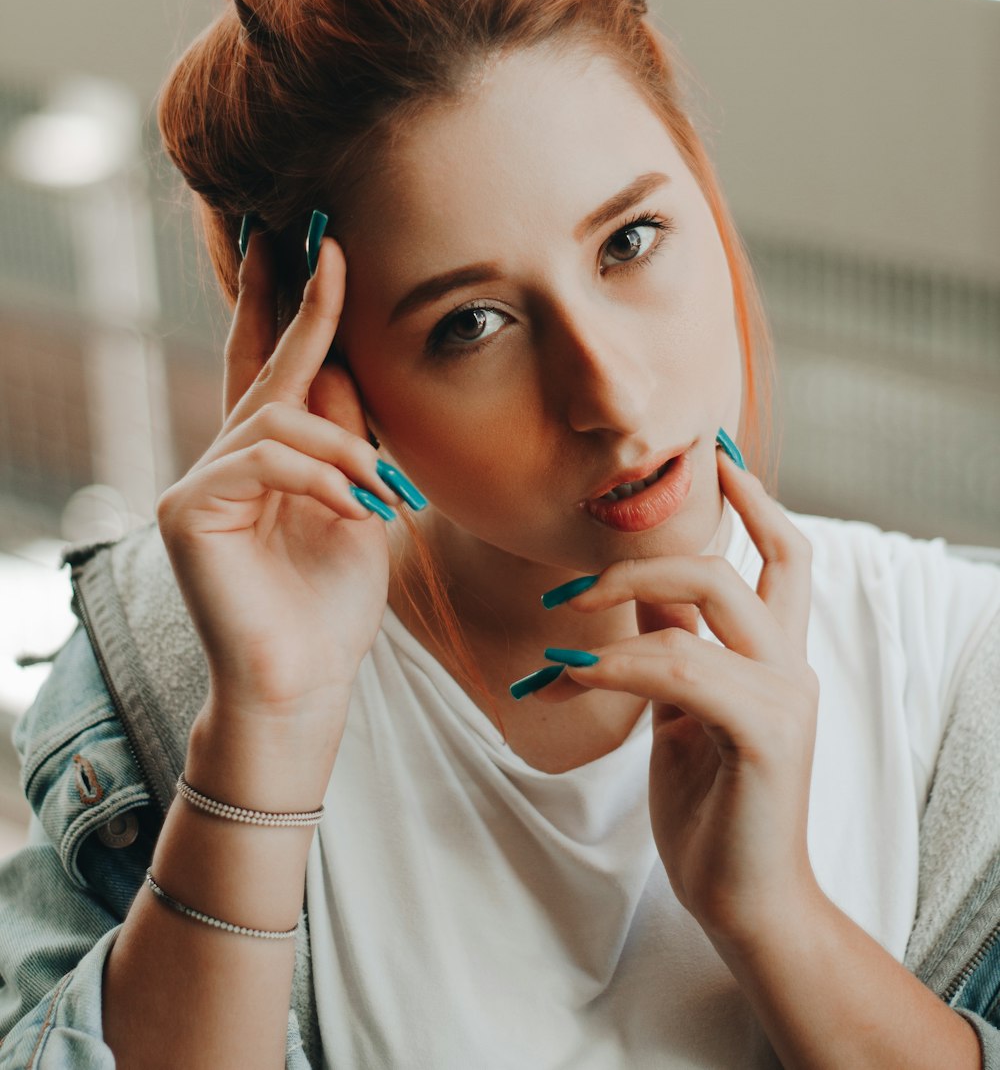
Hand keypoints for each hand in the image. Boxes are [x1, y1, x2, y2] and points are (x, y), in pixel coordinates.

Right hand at [156, 228, 406, 732]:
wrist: (306, 680)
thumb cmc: (333, 603)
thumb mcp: (359, 499)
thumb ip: (348, 432)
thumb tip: (345, 356)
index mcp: (272, 458)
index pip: (278, 366)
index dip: (296, 307)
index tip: (320, 247)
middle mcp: (230, 459)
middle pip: (263, 365)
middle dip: (295, 303)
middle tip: (317, 239)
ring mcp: (201, 482)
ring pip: (278, 418)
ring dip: (344, 450)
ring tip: (379, 496)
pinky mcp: (189, 509)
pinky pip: (263, 459)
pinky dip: (319, 479)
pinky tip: (352, 512)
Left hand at [535, 447, 817, 945]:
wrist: (743, 902)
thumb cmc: (712, 807)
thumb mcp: (683, 710)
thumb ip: (674, 644)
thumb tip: (637, 587)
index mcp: (776, 656)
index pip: (787, 556)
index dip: (758, 502)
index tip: (720, 459)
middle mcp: (789, 667)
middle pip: (731, 567)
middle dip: (645, 558)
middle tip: (570, 591)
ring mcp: (784, 698)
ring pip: (703, 606)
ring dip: (616, 615)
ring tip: (559, 647)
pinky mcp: (766, 735)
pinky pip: (679, 668)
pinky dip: (617, 664)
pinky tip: (574, 678)